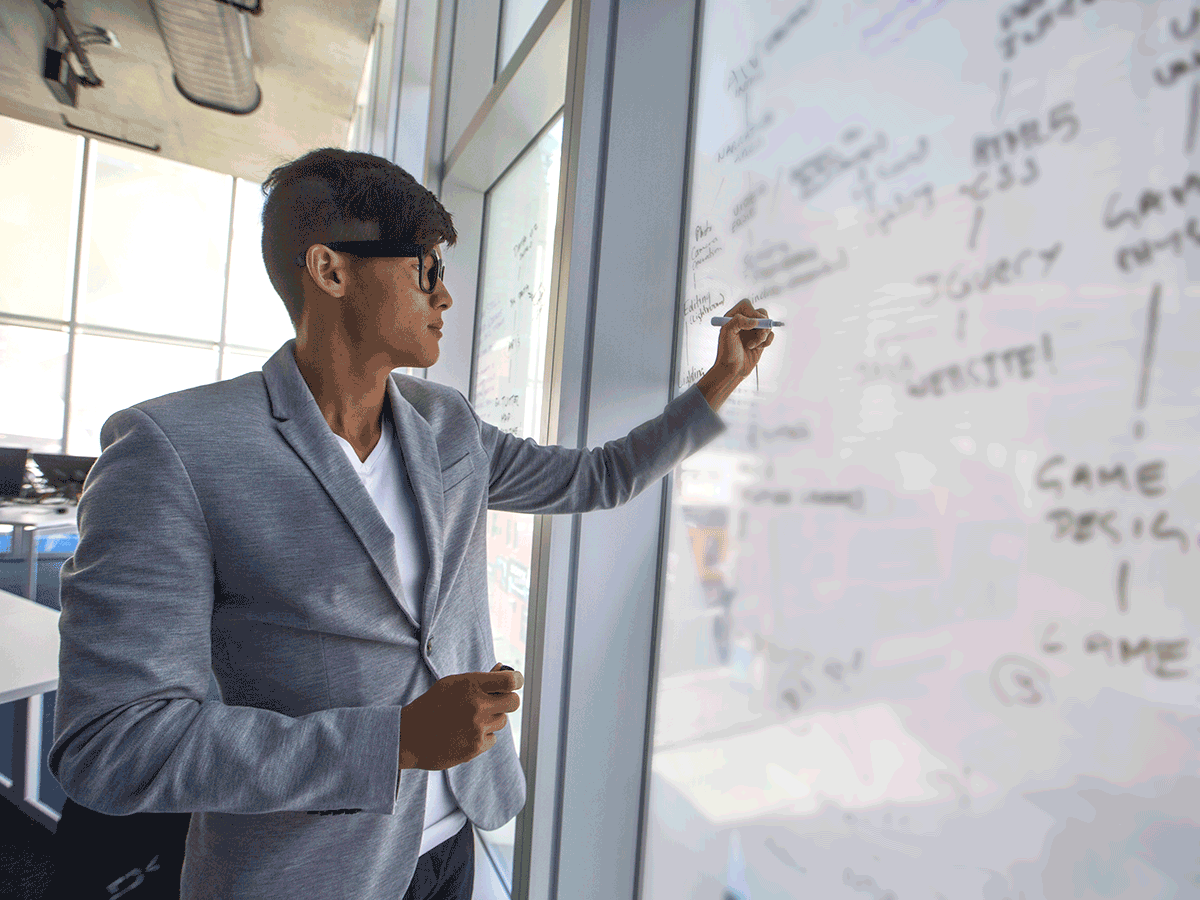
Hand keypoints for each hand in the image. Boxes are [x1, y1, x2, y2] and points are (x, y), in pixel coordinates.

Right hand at [398, 664, 522, 770]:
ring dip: (491, 720)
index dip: (516, 681)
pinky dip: (482, 737)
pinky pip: (492, 739)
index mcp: (470, 684)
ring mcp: (477, 727)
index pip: (510, 681)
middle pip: (514, 702)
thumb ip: (480, 679)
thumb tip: (503, 669)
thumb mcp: (452, 684)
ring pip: (502, 721)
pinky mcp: (475, 747)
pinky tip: (464, 734)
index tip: (513, 683)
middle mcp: (477, 705)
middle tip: (497, 702)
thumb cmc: (432, 705)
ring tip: (469, 720)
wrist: (408, 736)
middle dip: (508, 701)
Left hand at [713, 298, 775, 379]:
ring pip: (767, 324)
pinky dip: (767, 341)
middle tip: (759, 336)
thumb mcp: (727, 333)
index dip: (752, 312)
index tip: (753, 324)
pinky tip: (758, 348)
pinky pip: (771, 334)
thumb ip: (738, 321)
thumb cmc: (727, 352)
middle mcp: (744, 322)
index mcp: (733, 317)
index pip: (746, 305)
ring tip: (754, 345)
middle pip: (761, 312)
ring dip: (763, 335)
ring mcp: (753, 331)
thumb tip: (755, 321)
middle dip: (762, 325)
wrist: (733, 370)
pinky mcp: (760, 339)